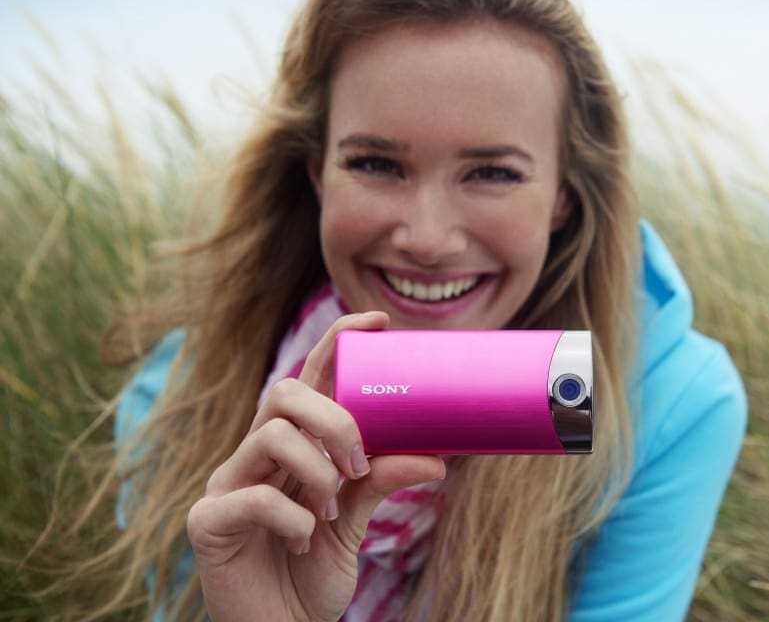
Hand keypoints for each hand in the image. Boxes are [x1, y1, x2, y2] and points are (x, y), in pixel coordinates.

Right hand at [186, 311, 446, 621]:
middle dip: (333, 418)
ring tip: (332, 510)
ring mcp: (226, 484)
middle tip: (359, 463)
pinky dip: (293, 518)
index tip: (380, 321)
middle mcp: (253, 455)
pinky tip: (303, 541)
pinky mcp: (207, 522)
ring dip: (317, 470)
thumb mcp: (355, 520)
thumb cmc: (312, 571)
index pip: (309, 378)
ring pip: (271, 434)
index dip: (337, 341)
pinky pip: (252, 497)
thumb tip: (436, 458)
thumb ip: (381, 482)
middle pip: (283, 392)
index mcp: (288, 445)